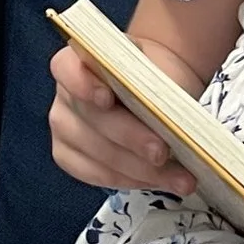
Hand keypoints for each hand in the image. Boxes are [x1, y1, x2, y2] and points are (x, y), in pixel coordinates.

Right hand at [47, 44, 196, 196]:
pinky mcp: (71, 159)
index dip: (84, 85)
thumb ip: (150, 84)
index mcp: (77, 61)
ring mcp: (65, 129)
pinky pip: (99, 176)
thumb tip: (166, 114)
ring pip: (98, 155)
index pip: (67, 69)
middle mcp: (64, 96)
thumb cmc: (154, 75)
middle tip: (162, 152)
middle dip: (131, 140)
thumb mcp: (156, 68)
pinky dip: (134, 180)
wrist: (155, 89)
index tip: (108, 98)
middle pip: (92, 120)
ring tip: (179, 177)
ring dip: (141, 170)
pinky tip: (162, 182)